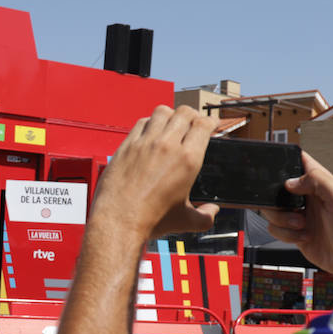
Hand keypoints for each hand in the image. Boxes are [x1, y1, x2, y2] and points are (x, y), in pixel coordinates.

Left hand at [90, 106, 219, 239]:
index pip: (203, 125)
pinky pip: (141, 122)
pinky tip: (150, 131)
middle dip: (192, 115)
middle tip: (192, 122)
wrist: (119, 221)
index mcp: (188, 160)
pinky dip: (149, 122)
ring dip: (171, 115)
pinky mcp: (127, 145)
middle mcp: (167, 146)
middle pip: (184, 113)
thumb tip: (213, 211)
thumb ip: (205, 216)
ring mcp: (145, 143)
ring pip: (162, 112)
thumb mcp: (185, 221)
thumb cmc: (150, 220)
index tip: (210, 124)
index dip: (209, 121)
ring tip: (172, 123)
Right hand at [262, 152, 332, 287]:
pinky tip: (303, 236)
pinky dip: (285, 235)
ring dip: (283, 220)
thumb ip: (317, 181)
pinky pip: (275, 229)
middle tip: (294, 208)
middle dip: (278, 200)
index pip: (298, 162)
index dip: (286, 163)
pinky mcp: (293, 232)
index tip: (284, 177)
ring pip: (273, 210)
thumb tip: (291, 181)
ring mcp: (299, 214)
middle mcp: (306, 197)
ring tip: (302, 225)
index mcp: (319, 183)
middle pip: (277, 189)